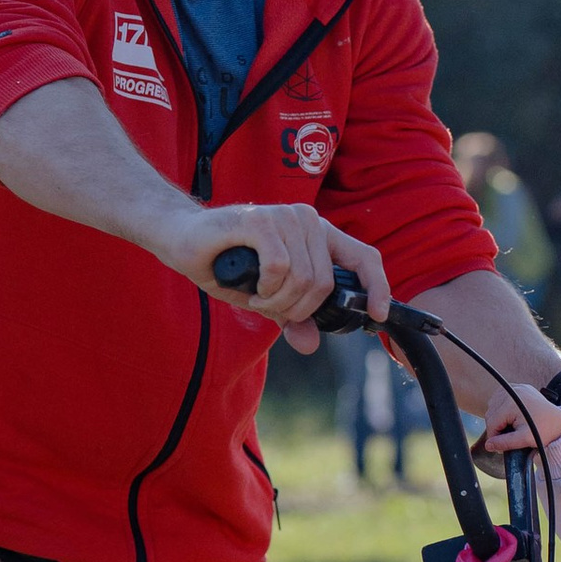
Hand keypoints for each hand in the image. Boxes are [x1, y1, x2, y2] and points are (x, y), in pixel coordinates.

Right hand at [188, 204, 391, 340]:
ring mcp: (285, 217)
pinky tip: (251, 287)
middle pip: (325, 284)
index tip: (378, 314)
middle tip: (269, 307)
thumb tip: (311, 345)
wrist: (181, 237)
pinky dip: (264, 289)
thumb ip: (292, 316)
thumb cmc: (226, 264)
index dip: (378, 287)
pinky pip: (279, 269)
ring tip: (256, 295)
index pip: (365, 257)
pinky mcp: (261, 221)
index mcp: (318, 234)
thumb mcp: (265, 298)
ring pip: (303, 280)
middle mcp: (307, 220)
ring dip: (276, 302)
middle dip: (297, 309)